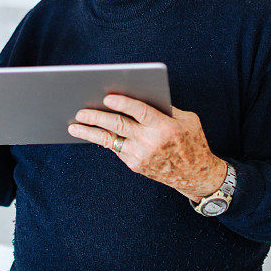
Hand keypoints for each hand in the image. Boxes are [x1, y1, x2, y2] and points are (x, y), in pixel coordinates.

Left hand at [68, 94, 227, 201]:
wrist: (195, 175)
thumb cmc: (192, 141)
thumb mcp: (187, 120)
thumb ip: (166, 108)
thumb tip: (139, 94)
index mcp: (165, 126)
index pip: (139, 111)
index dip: (122, 103)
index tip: (107, 97)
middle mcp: (150, 141)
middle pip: (118, 125)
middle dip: (96, 117)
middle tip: (81, 111)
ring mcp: (141, 155)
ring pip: (110, 141)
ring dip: (90, 133)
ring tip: (74, 126)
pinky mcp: (135, 165)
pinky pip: (116, 149)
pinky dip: (104, 140)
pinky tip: (92, 133)